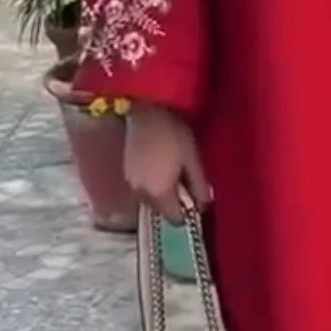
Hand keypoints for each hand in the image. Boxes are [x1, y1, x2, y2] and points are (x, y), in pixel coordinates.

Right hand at [124, 102, 210, 221]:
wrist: (147, 110)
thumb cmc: (174, 134)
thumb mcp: (192, 160)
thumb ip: (199, 186)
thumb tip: (204, 205)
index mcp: (159, 194)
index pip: (175, 219)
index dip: (187, 212)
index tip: (194, 198)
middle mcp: (141, 194)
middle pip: (162, 211)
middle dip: (174, 203)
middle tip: (185, 181)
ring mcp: (131, 183)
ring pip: (151, 200)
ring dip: (162, 193)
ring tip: (173, 171)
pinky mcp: (126, 172)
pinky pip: (143, 188)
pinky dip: (152, 184)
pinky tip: (160, 166)